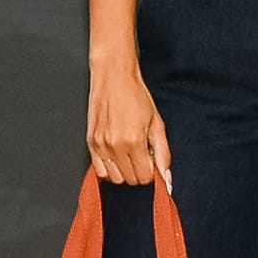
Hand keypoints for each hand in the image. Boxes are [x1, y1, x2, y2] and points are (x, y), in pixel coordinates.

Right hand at [84, 53, 166, 186]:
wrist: (114, 77)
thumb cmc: (136, 96)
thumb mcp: (157, 124)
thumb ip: (163, 154)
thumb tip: (167, 178)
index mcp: (134, 141)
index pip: (144, 177)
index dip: (151, 171)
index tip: (151, 159)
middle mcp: (115, 146)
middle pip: (130, 180)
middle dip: (139, 171)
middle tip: (141, 153)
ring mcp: (100, 145)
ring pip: (114, 179)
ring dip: (124, 171)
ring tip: (128, 153)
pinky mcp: (90, 143)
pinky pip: (99, 170)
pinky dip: (109, 168)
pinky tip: (116, 154)